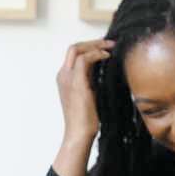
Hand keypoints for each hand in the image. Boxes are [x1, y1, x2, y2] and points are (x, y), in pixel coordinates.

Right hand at [52, 39, 114, 175]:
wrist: (79, 134)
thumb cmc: (86, 119)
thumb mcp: (89, 95)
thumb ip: (92, 80)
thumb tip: (104, 69)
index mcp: (64, 79)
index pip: (74, 54)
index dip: (89, 47)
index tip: (105, 47)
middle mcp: (63, 76)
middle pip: (73, 48)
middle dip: (93, 41)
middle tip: (110, 42)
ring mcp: (67, 79)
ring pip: (77, 49)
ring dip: (96, 44)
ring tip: (111, 47)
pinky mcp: (76, 83)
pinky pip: (85, 59)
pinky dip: (97, 54)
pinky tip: (108, 56)